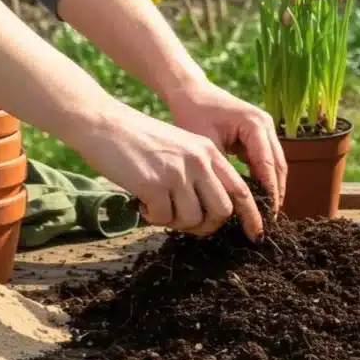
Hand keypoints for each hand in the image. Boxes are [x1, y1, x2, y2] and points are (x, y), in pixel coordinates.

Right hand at [73, 102, 263, 239]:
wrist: (103, 123)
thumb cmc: (139, 139)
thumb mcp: (180, 146)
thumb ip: (199, 172)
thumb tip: (211, 212)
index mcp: (209, 152)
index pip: (242, 189)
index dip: (252, 216)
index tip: (256, 235)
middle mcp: (198, 161)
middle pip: (222, 211)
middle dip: (207, 226)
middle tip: (186, 224)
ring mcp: (177, 172)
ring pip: (192, 219)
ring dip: (175, 222)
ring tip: (157, 207)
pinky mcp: (154, 184)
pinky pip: (163, 219)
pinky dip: (152, 218)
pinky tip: (141, 202)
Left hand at [163, 77, 286, 211]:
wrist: (190, 92)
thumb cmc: (193, 114)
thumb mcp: (206, 146)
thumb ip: (223, 171)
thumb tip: (233, 202)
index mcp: (255, 125)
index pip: (267, 166)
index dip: (269, 193)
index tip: (266, 216)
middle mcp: (266, 125)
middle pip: (279, 166)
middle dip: (276, 194)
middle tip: (269, 220)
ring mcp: (265, 128)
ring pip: (276, 164)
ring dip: (273, 187)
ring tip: (266, 212)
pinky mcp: (259, 133)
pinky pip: (267, 159)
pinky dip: (264, 178)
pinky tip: (258, 196)